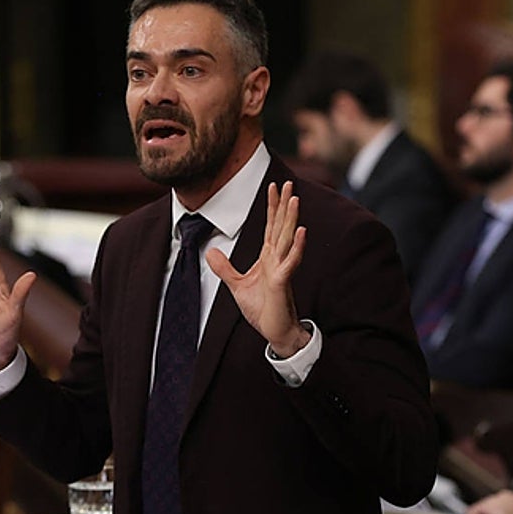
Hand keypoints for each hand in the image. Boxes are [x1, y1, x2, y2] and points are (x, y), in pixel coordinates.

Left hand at [206, 181, 308, 356]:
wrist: (275, 331)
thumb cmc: (262, 309)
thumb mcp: (237, 285)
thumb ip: (225, 268)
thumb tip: (210, 251)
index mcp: (268, 257)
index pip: (270, 226)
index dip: (272, 206)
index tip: (273, 186)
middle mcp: (277, 259)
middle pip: (280, 226)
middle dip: (284, 204)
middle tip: (289, 182)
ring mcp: (282, 269)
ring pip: (287, 239)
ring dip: (291, 219)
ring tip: (295, 199)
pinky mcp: (283, 282)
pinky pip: (291, 262)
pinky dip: (296, 247)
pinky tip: (301, 231)